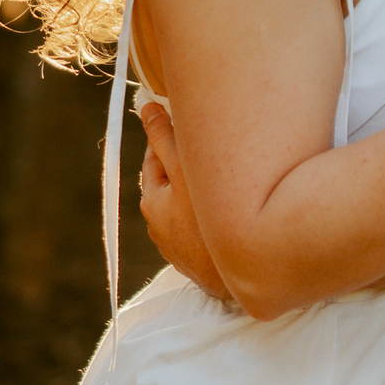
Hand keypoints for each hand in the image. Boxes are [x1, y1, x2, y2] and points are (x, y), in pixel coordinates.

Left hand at [139, 103, 233, 302]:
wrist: (238, 276)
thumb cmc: (208, 220)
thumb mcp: (185, 170)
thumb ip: (164, 138)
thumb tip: (145, 108)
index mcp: (153, 203)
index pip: (155, 157)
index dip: (167, 136)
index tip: (182, 119)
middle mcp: (161, 228)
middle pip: (170, 183)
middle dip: (183, 162)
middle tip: (204, 142)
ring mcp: (180, 248)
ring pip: (186, 206)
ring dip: (197, 190)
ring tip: (217, 173)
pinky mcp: (202, 262)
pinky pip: (202, 227)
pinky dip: (209, 213)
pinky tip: (226, 207)